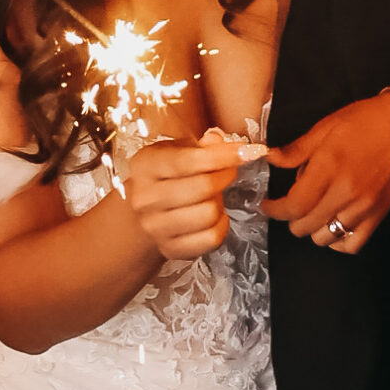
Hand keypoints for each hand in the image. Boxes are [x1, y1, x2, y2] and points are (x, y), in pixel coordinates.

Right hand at [123, 136, 265, 259]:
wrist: (142, 213)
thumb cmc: (165, 176)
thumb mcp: (175, 152)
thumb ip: (200, 146)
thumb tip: (218, 140)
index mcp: (146, 166)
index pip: (189, 160)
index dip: (223, 155)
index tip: (247, 151)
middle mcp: (145, 198)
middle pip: (203, 187)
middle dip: (225, 176)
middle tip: (228, 171)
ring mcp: (155, 226)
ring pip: (209, 213)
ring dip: (220, 203)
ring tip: (213, 196)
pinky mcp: (170, 248)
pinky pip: (211, 238)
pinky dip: (221, 226)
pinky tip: (214, 216)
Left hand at [262, 90, 389, 250]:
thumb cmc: (364, 122)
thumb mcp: (324, 128)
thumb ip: (295, 150)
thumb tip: (269, 159)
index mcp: (329, 167)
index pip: (293, 205)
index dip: (274, 210)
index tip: (267, 205)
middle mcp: (346, 192)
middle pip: (304, 226)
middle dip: (290, 218)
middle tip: (292, 203)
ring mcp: (364, 207)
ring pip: (324, 238)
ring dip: (312, 228)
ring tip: (315, 209)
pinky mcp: (378, 215)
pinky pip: (352, 245)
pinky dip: (338, 241)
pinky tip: (333, 224)